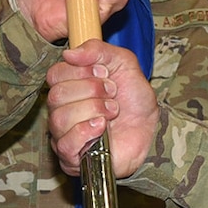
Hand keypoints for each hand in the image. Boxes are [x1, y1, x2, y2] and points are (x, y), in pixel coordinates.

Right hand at [46, 42, 156, 175]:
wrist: (153, 129)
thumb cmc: (134, 99)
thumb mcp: (123, 63)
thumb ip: (98, 50)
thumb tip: (69, 53)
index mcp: (68, 86)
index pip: (55, 74)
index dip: (82, 72)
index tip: (105, 74)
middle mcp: (61, 109)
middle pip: (57, 95)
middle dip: (92, 91)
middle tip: (112, 94)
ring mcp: (64, 134)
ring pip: (61, 118)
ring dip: (94, 111)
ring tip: (112, 113)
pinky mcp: (71, 157)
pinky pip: (66, 144)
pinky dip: (86, 133)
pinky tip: (102, 129)